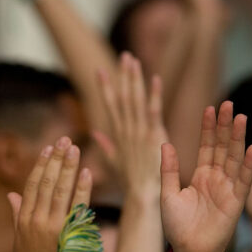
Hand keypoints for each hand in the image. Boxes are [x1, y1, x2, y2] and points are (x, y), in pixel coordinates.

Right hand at [8, 137, 91, 251]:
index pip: (32, 186)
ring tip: (75, 149)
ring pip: (60, 191)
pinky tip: (87, 173)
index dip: (40, 165)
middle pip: (46, 183)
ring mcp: (52, 228)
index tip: (49, 149)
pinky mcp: (68, 236)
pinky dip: (82, 190)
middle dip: (56, 160)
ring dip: (68, 168)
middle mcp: (36, 221)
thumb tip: (11, 194)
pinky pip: (77, 208)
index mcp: (24, 220)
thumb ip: (17, 214)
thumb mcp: (21, 238)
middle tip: (65, 140)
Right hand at [93, 54, 165, 200]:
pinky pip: (153, 111)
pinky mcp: (153, 136)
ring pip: (135, 100)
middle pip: (122, 97)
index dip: (104, 87)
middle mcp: (126, 130)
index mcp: (117, 135)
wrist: (141, 196)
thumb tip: (96, 132)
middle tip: (124, 55)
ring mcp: (139, 132)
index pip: (110, 106)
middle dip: (122, 76)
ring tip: (133, 60)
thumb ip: (106, 146)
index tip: (99, 70)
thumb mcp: (114, 163)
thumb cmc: (129, 183)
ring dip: (134, 79)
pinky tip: (155, 78)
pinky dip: (154, 94)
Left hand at [161, 102, 251, 251]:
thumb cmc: (177, 226)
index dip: (208, 128)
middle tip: (228, 104)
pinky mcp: (236, 201)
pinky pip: (244, 180)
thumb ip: (168, 169)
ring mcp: (228, 188)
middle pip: (222, 147)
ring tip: (241, 117)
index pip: (206, 146)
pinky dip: (248, 165)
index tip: (209, 109)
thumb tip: (165, 143)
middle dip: (225, 126)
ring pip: (234, 159)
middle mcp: (216, 179)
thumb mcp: (168, 194)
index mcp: (200, 176)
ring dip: (238, 139)